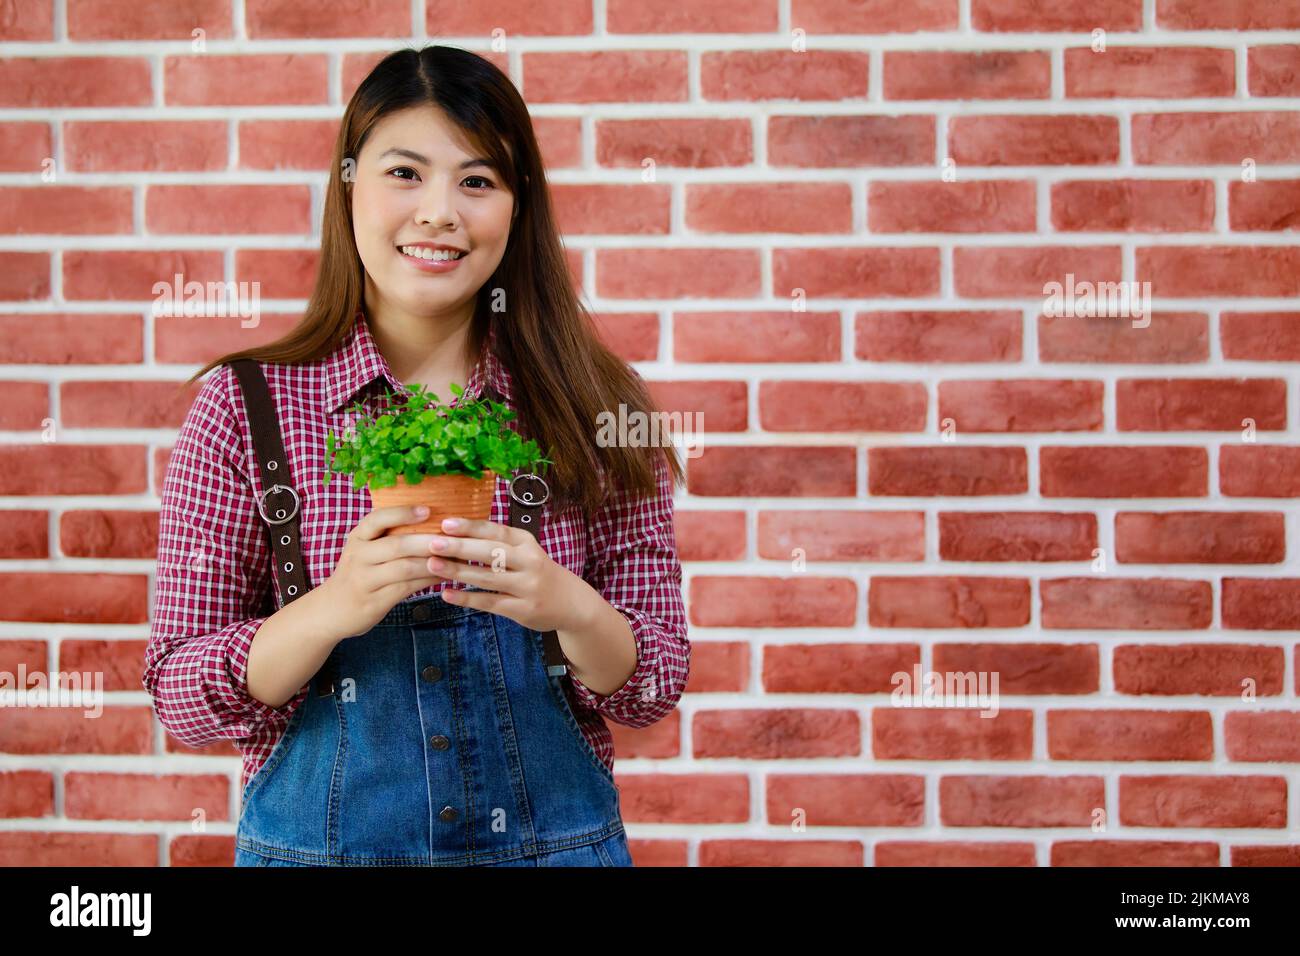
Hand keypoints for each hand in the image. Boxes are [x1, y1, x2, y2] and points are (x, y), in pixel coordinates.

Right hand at [318, 505, 444, 638]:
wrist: (330, 610)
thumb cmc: (357, 574)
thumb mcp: (363, 550)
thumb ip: (387, 536)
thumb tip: (430, 517)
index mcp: (357, 537)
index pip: (378, 519)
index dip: (403, 513)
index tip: (428, 509)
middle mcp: (358, 556)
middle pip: (397, 544)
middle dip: (429, 540)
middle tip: (455, 537)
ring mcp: (365, 580)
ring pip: (405, 568)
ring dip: (434, 562)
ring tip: (457, 557)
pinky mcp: (374, 601)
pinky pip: (407, 588)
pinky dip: (429, 580)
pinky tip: (445, 575)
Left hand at [428, 516, 594, 632]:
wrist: (572, 603)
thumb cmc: (540, 573)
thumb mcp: (526, 551)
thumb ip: (498, 544)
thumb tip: (456, 534)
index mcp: (527, 542)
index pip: (496, 531)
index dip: (470, 527)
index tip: (446, 524)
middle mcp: (529, 562)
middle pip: (491, 552)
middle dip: (460, 547)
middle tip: (432, 543)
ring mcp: (527, 587)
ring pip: (488, 578)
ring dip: (458, 571)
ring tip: (432, 566)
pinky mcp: (522, 609)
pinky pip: (490, 602)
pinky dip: (467, 598)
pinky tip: (447, 594)